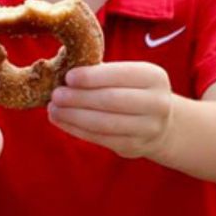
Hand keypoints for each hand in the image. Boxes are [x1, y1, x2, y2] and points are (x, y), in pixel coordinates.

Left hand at [48, 62, 173, 158]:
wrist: (161, 123)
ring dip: (73, 116)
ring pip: (104, 122)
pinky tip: (62, 121)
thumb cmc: (133, 91)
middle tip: (55, 95)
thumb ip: (101, 72)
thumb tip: (62, 69)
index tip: (68, 77)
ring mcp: (148, 127)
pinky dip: (76, 129)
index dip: (93, 76)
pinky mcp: (134, 146)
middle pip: (111, 100)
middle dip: (79, 97)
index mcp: (154, 77)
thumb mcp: (128, 75)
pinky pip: (100, 138)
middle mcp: (157, 102)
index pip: (121, 75)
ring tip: (54, 109)